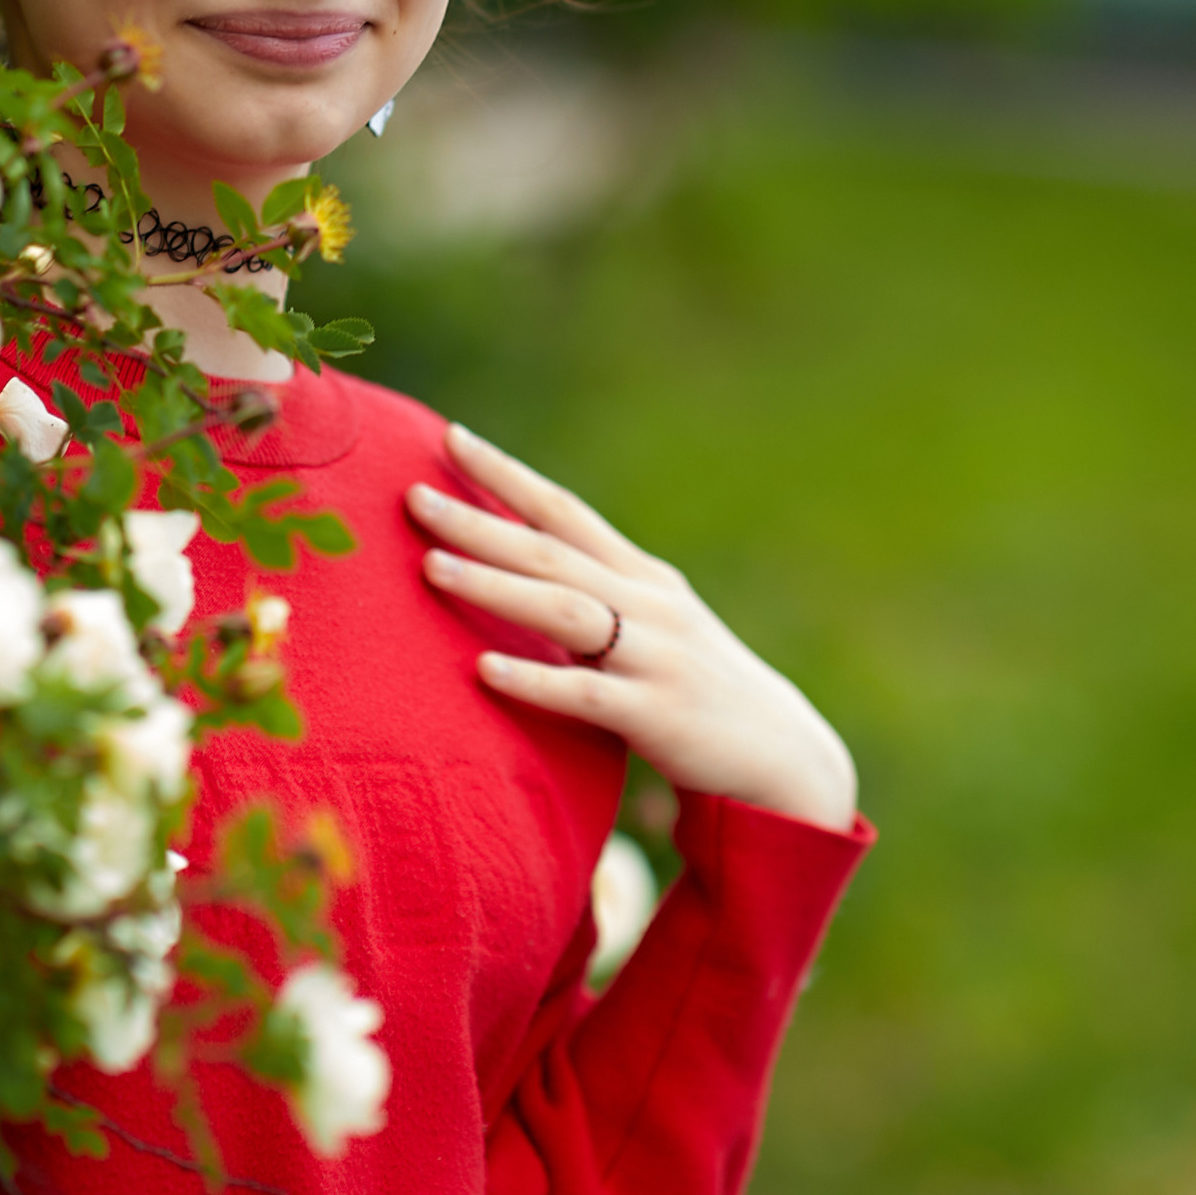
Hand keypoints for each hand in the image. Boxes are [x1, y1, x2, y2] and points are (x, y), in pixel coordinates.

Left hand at [408, 423, 858, 831]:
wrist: (782, 757)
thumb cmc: (696, 689)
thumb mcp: (652, 626)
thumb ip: (595, 595)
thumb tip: (518, 566)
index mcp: (641, 577)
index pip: (565, 510)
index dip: (508, 474)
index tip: (450, 438)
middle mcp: (648, 604)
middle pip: (550, 551)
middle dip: (479, 520)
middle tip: (412, 496)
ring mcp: (654, 656)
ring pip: (562, 610)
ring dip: (494, 585)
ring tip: (431, 566)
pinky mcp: (656, 714)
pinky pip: (585, 694)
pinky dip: (533, 678)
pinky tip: (482, 669)